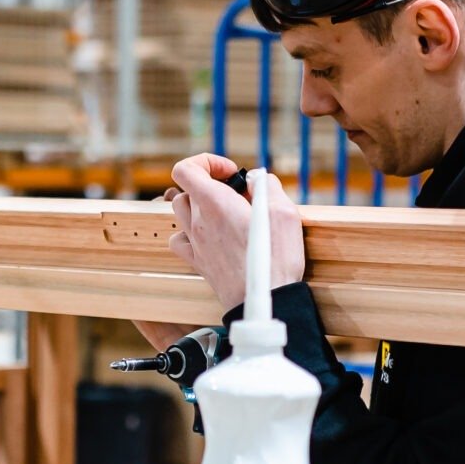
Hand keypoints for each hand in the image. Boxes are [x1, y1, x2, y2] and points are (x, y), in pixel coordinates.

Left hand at [165, 154, 305, 312]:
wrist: (265, 302)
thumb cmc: (276, 258)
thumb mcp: (284, 211)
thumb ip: (267, 186)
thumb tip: (256, 179)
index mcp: (215, 203)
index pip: (186, 168)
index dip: (206, 162)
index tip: (230, 173)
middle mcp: (198, 221)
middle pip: (186, 189)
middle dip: (209, 185)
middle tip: (235, 195)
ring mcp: (195, 243)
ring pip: (181, 213)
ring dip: (198, 206)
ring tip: (225, 213)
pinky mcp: (198, 262)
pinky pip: (179, 240)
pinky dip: (189, 232)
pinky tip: (210, 236)